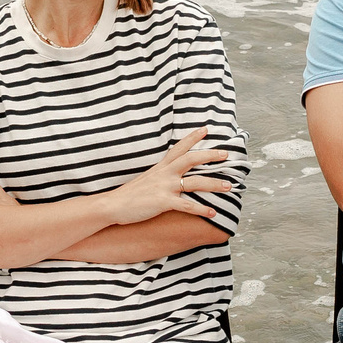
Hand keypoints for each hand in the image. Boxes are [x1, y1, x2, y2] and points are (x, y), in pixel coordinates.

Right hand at [100, 129, 232, 225]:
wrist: (113, 205)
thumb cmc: (130, 195)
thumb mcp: (147, 179)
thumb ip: (160, 175)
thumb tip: (171, 176)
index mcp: (161, 167)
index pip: (179, 147)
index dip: (193, 137)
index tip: (206, 129)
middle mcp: (164, 173)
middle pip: (191, 159)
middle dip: (210, 155)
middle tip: (227, 154)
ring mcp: (164, 187)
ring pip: (195, 182)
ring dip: (214, 183)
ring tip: (229, 186)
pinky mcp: (163, 202)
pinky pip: (187, 206)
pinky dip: (202, 209)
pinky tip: (213, 213)